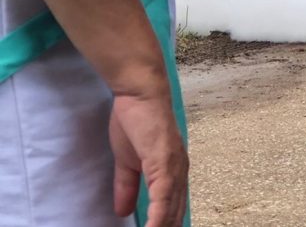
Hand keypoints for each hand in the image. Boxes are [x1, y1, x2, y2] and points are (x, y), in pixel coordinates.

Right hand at [110, 94, 188, 226]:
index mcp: (172, 173)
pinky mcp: (164, 159)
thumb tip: (123, 211)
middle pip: (176, 213)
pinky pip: (164, 193)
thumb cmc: (136, 122)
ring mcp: (174, 166)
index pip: (172, 209)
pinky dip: (160, 215)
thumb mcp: (127, 162)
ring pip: (172, 208)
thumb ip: (127, 187)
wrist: (139, 93)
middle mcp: (179, 172)